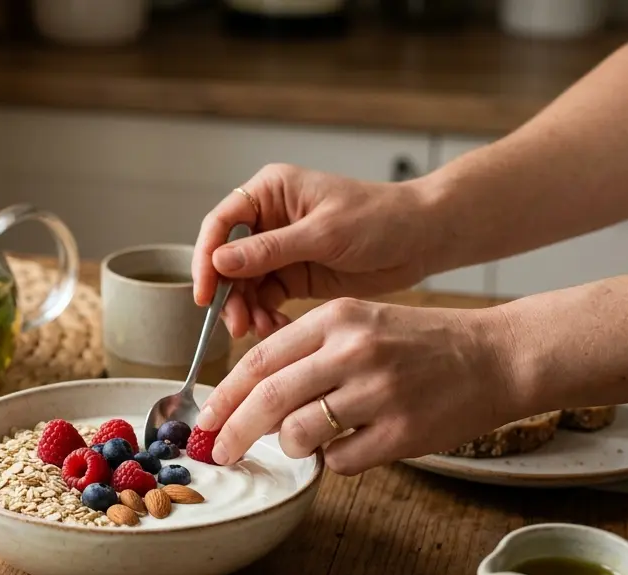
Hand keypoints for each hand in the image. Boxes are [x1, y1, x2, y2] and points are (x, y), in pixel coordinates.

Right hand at [193, 164, 439, 338]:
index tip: (205, 293)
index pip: (221, 223)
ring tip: (260, 330)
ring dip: (247, 310)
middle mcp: (269, 218)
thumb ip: (270, 249)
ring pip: (244, 285)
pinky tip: (275, 329)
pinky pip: (266, 299)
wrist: (422, 238)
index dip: (206, 258)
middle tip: (237, 325)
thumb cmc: (380, 218)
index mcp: (270, 191)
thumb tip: (220, 261)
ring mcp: (280, 249)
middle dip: (229, 294)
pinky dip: (266, 316)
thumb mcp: (322, 233)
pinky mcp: (294, 276)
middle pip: (227, 260)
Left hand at [194, 298, 523, 474]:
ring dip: (292, 445)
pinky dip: (335, 461)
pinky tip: (355, 444)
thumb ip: (308, 349)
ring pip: (299, 434)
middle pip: (268, 399)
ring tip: (309, 439)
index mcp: (337, 318)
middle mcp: (355, 350)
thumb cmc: (422, 343)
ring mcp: (380, 392)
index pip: (260, 359)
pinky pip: (340, 461)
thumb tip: (249, 394)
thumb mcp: (362, 322)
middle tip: (218, 453)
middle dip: (234, 432)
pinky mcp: (402, 432)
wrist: (497, 356)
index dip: (225, 395)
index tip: (205, 420)